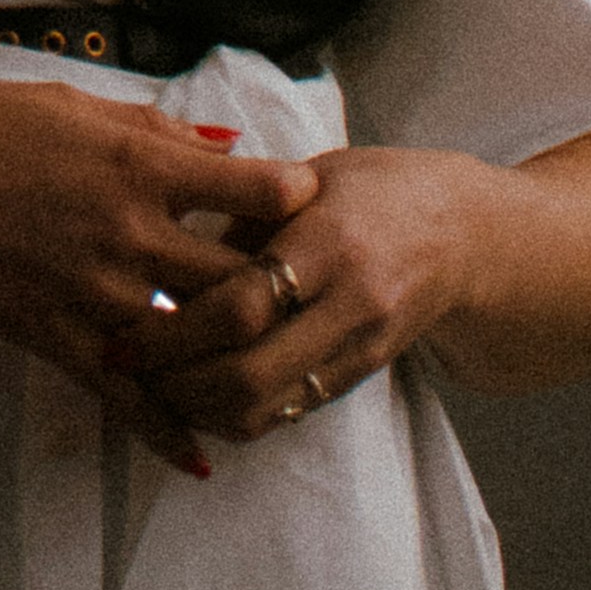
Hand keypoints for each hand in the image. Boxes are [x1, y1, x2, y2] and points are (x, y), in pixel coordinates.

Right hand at [0, 82, 318, 471]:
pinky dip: (169, 431)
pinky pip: (129, 398)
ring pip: (198, 340)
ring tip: (270, 368)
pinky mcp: (61, 338)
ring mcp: (101, 293)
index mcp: (142, 163)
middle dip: (280, 285)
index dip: (296, 197)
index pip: (257, 187)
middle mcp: (135, 232)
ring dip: (236, 356)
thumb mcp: (72, 104)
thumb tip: (220, 142)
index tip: (310, 203)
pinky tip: (204, 459)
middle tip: (300, 293)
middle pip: (244, 273)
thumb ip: (153, 128)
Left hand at [117, 143, 494, 448]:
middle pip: (247, 372)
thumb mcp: (312, 175)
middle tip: (124, 364)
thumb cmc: (377, 191)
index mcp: (329, 239)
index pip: (242, 303)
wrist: (466, 237)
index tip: (125, 327)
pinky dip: (232, 413)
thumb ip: (243, 208)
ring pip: (264, 407)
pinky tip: (196, 393)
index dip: (175, 328)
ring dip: (196, 407)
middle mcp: (349, 303)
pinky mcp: (358, 377)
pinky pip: (286, 413)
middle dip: (173, 380)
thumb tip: (164, 240)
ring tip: (152, 383)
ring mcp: (358, 347)